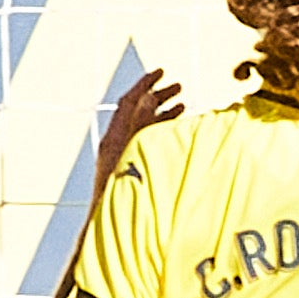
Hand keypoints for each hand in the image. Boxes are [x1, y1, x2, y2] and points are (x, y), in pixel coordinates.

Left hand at [95, 68, 181, 185]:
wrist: (115, 227)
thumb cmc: (126, 194)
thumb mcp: (136, 152)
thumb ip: (142, 124)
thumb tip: (148, 96)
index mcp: (115, 137)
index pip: (129, 102)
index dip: (145, 84)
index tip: (162, 70)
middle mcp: (118, 143)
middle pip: (137, 111)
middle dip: (158, 95)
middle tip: (179, 84)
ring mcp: (125, 155)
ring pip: (144, 126)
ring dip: (163, 111)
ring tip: (183, 102)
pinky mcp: (134, 167)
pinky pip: (148, 141)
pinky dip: (163, 130)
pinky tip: (180, 127)